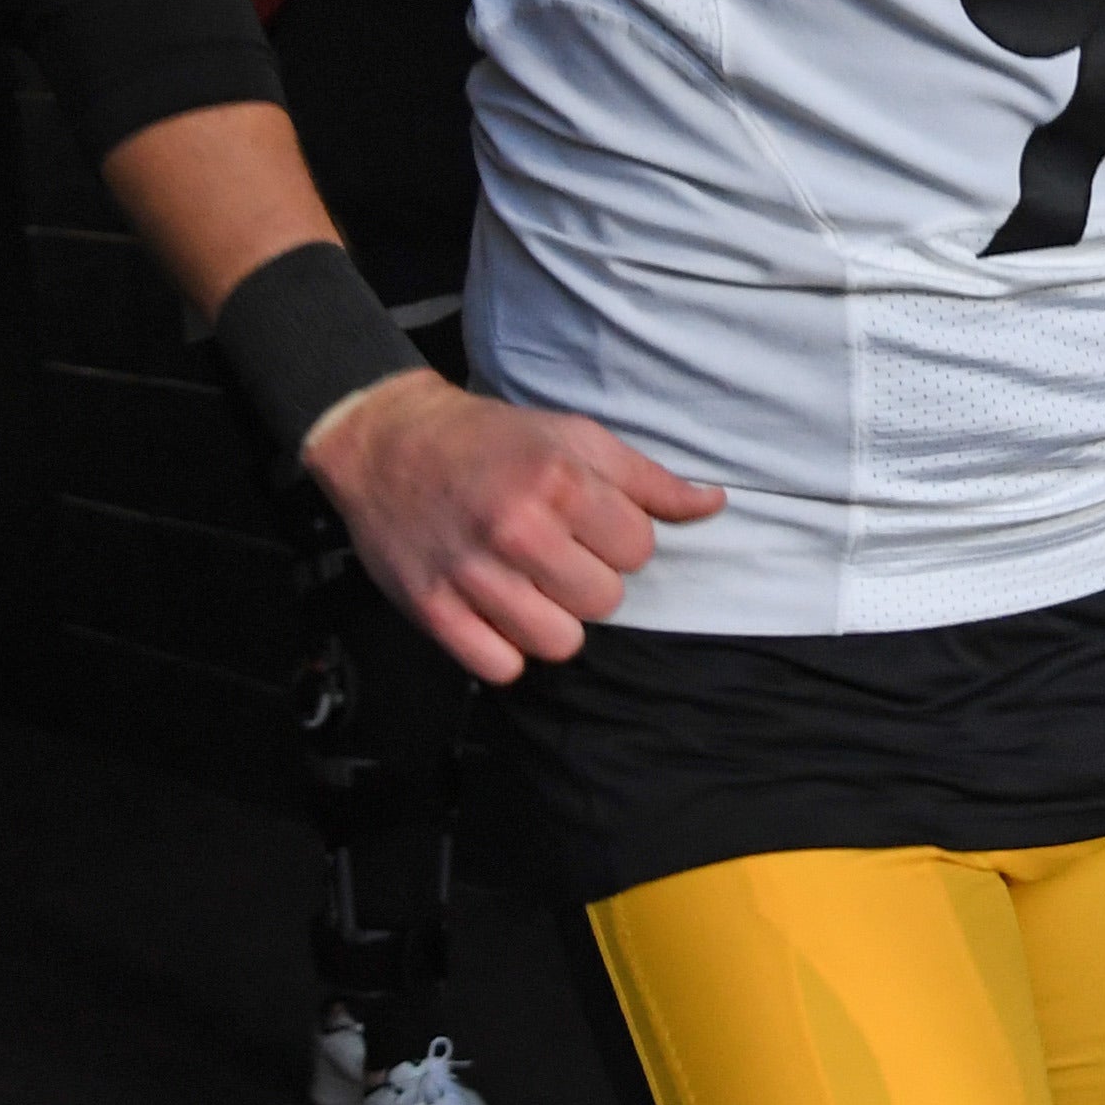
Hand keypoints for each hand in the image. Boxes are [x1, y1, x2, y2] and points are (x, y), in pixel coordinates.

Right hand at [303, 371, 725, 682]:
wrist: (389, 443)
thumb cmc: (492, 440)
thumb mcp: (573, 437)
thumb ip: (646, 478)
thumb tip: (714, 504)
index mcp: (560, 482)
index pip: (638, 549)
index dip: (618, 539)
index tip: (586, 524)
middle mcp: (517, 529)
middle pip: (604, 601)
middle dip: (587, 579)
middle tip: (553, 553)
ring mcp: (472, 574)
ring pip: (558, 642)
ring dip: (550, 620)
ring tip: (528, 585)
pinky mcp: (433, 610)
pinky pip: (501, 667)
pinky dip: (503, 649)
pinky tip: (495, 613)